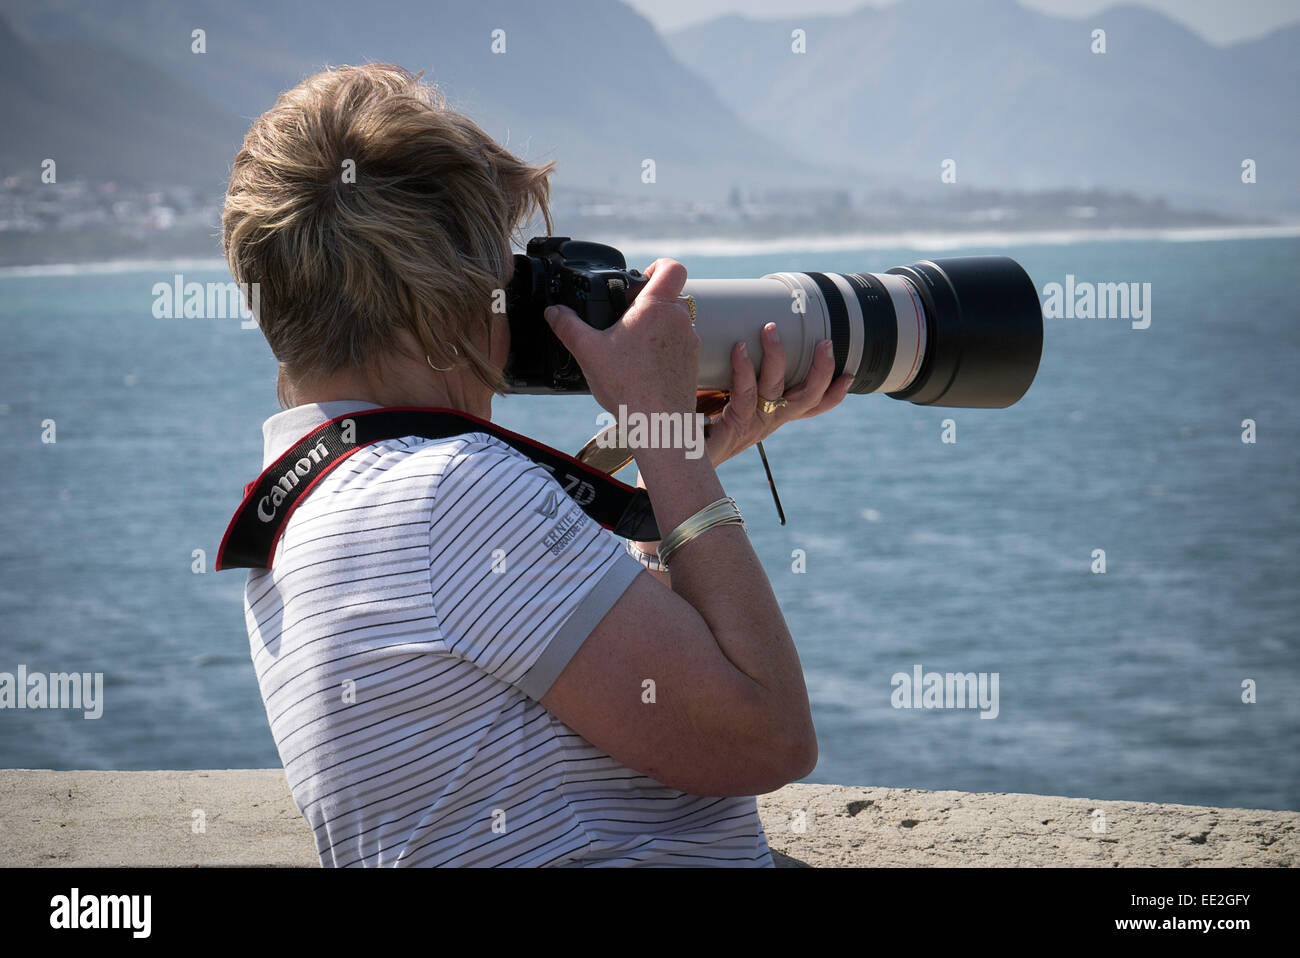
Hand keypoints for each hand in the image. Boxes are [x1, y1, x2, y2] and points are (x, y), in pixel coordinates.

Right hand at [543, 259, 698, 417]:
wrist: (658, 423)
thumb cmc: (628, 387)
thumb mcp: (588, 351)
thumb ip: (567, 326)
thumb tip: (553, 312)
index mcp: (656, 307)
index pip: (672, 267)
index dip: (658, 266)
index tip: (642, 278)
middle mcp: (680, 320)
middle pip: (670, 296)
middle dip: (648, 303)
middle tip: (626, 320)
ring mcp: (690, 342)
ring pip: (676, 322)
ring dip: (657, 328)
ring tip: (632, 348)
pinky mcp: (692, 363)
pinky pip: (679, 345)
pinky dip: (664, 350)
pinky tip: (643, 368)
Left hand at [705, 323, 852, 465]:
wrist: (669, 459)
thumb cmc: (693, 421)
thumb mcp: (720, 395)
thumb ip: (729, 372)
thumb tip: (730, 332)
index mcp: (770, 416)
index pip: (810, 406)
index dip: (833, 393)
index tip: (849, 373)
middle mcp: (766, 422)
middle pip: (807, 400)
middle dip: (822, 372)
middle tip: (826, 343)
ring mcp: (751, 426)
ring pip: (777, 391)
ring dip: (777, 357)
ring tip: (771, 329)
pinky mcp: (732, 428)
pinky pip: (745, 395)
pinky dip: (744, 368)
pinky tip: (740, 348)